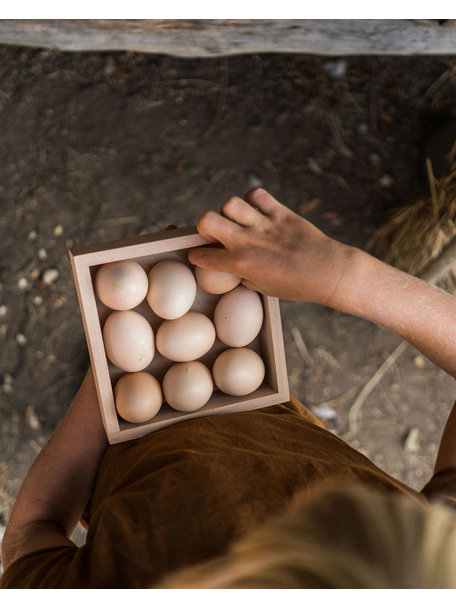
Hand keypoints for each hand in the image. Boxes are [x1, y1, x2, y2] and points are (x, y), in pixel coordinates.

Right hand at [188, 188, 351, 304]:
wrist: (329, 273)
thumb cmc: (297, 286)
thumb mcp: (264, 289)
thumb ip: (244, 275)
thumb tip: (234, 267)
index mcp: (241, 265)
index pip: (202, 255)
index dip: (198, 255)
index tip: (202, 254)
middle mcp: (248, 242)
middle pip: (206, 220)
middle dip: (204, 225)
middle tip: (216, 233)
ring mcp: (264, 225)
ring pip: (229, 203)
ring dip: (230, 211)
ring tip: (240, 220)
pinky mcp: (281, 213)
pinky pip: (257, 194)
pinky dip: (253, 199)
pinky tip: (258, 210)